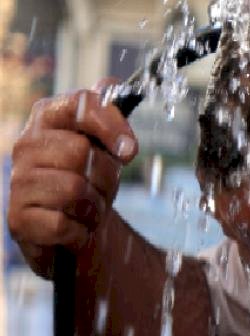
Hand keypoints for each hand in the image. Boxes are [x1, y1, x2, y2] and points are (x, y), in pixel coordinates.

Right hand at [6, 82, 137, 278]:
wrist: (75, 230)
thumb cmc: (91, 182)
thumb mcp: (106, 146)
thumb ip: (107, 113)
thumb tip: (111, 87)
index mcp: (48, 119)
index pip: (81, 103)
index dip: (111, 124)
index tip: (129, 150)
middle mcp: (26, 146)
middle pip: (82, 151)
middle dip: (106, 178)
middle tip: (101, 189)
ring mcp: (18, 183)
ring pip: (74, 190)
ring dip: (94, 207)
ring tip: (87, 209)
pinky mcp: (18, 220)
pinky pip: (64, 224)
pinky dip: (80, 232)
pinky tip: (74, 229)